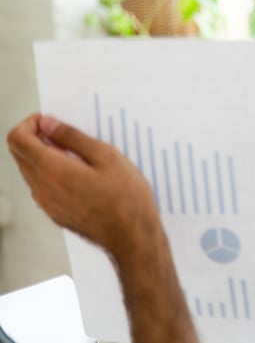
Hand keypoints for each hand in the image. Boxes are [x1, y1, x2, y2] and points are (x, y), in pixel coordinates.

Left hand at [7, 114, 198, 342]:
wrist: (132, 237)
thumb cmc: (126, 199)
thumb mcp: (106, 156)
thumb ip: (72, 137)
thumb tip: (48, 124)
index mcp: (51, 169)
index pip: (18, 139)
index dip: (29, 123)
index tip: (49, 121)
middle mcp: (42, 187)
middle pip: (19, 154)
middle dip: (35, 137)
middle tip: (63, 133)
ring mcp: (47, 203)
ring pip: (29, 170)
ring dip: (43, 155)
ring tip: (76, 154)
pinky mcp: (55, 213)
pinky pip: (42, 186)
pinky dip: (51, 173)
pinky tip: (79, 173)